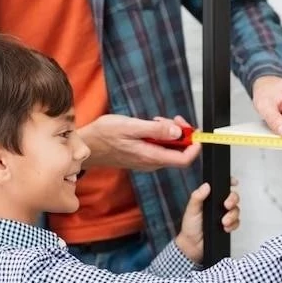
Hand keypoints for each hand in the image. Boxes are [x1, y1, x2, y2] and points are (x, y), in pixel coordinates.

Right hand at [78, 114, 200, 170]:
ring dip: (170, 134)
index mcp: (151, 157)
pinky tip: (151, 126)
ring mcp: (147, 161)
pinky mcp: (142, 157)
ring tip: (158, 120)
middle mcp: (151, 163)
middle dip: (182, 135)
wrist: (86, 145)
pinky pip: (159, 149)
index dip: (195, 146)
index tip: (194, 131)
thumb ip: (155, 130)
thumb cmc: (104, 135)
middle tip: (175, 119)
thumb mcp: (130, 126)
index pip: (184, 159)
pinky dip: (161, 137)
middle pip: (179, 154)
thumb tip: (177, 132)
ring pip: (169, 150)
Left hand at [175, 178, 239, 262]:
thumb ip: (197, 197)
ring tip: (223, 222)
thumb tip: (206, 186)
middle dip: (233, 199)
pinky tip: (225, 228)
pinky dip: (233, 225)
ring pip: (236, 210)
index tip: (234, 182)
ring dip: (232, 215)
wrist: (193, 246)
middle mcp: (218, 205)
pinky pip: (237, 223)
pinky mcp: (228, 226)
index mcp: (210, 198)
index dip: (230, 182)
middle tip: (226, 205)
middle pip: (233, 197)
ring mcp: (224, 215)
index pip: (222, 187)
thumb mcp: (191, 210)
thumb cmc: (190, 227)